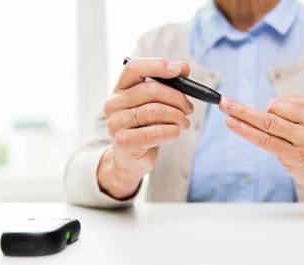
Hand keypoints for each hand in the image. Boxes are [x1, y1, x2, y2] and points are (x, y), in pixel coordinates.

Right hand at [98, 58, 193, 198]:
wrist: (130, 159)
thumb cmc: (145, 127)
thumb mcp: (155, 103)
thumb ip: (169, 84)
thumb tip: (183, 67)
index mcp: (121, 89)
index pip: (135, 68)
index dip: (157, 66)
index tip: (179, 70)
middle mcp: (114, 103)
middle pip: (151, 90)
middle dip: (177, 98)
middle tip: (189, 108)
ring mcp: (116, 123)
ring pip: (155, 110)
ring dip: (177, 116)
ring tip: (184, 123)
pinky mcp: (123, 142)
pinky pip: (154, 132)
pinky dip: (171, 131)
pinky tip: (176, 132)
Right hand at [219, 95, 303, 208]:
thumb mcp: (289, 164)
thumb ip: (273, 142)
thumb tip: (254, 117)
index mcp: (297, 155)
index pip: (264, 138)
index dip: (243, 128)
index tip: (227, 119)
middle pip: (269, 119)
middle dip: (243, 110)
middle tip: (225, 103)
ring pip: (279, 104)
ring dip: (270, 111)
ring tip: (280, 125)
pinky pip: (291, 99)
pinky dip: (284, 105)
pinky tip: (290, 117)